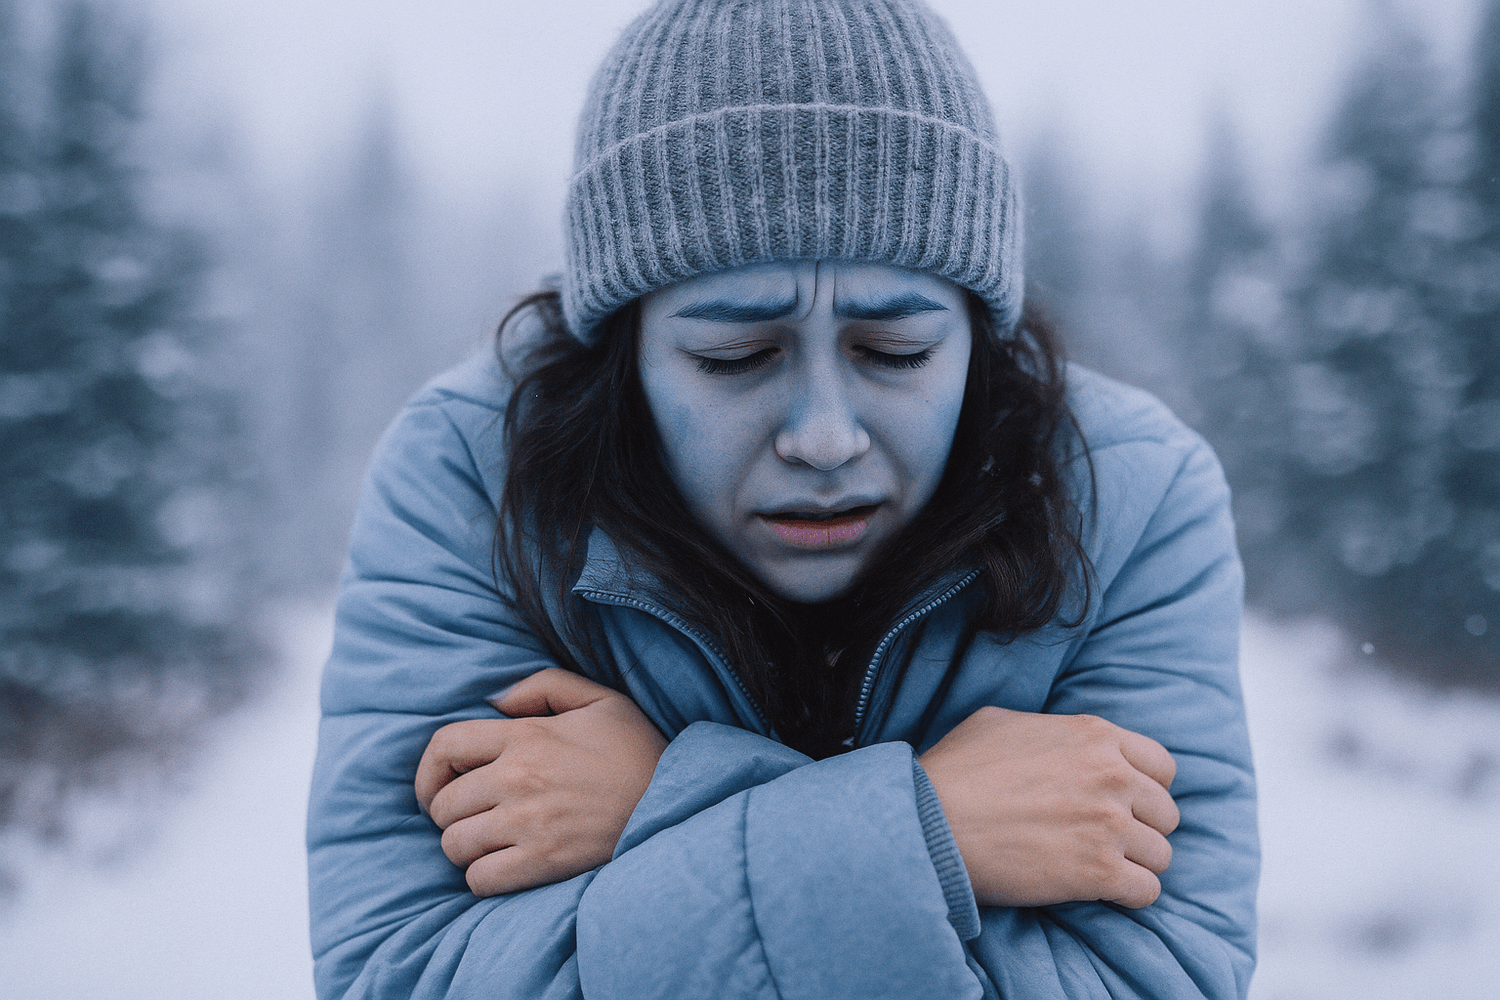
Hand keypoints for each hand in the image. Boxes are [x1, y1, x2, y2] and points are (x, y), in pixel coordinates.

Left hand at [415, 668, 667, 896]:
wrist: (678, 801)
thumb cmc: (639, 752)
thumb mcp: (600, 700)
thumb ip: (542, 686)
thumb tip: (492, 701)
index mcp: (527, 735)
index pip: (444, 746)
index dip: (429, 770)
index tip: (438, 786)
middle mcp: (519, 778)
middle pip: (443, 804)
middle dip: (450, 813)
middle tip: (473, 818)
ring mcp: (527, 823)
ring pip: (455, 844)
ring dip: (466, 847)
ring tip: (490, 843)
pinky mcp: (541, 863)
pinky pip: (479, 878)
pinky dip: (483, 876)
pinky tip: (505, 866)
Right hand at [917, 707, 1178, 908]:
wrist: (931, 822)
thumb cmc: (955, 770)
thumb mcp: (1001, 722)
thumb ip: (1049, 729)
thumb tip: (1060, 743)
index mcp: (1094, 736)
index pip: (1162, 765)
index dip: (1145, 787)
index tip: (1123, 802)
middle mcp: (1112, 777)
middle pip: (1165, 813)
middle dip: (1141, 827)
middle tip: (1106, 838)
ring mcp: (1109, 826)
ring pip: (1161, 854)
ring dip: (1134, 863)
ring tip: (1099, 866)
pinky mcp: (1098, 873)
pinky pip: (1146, 891)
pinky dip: (1129, 895)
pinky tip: (1100, 890)